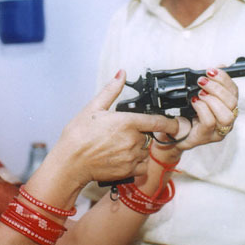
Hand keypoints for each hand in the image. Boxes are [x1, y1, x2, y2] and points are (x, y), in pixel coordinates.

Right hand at [48, 70, 178, 188]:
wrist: (70, 162)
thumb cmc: (78, 136)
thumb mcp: (93, 108)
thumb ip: (111, 90)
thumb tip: (121, 74)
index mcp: (127, 122)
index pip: (158, 121)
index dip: (170, 122)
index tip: (175, 123)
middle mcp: (132, 140)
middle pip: (148, 135)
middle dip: (140, 133)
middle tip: (121, 134)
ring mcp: (131, 156)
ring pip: (145, 150)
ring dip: (138, 148)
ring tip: (118, 146)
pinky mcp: (128, 170)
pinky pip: (143, 166)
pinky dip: (137, 162)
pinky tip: (122, 158)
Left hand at [169, 66, 239, 150]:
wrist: (173, 132)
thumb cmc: (187, 114)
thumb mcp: (198, 94)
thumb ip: (210, 82)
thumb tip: (220, 66)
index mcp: (227, 107)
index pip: (234, 91)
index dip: (225, 79)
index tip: (211, 71)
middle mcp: (226, 120)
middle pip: (233, 103)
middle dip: (217, 88)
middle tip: (202, 81)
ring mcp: (217, 131)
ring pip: (226, 116)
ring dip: (212, 100)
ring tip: (199, 93)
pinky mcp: (205, 137)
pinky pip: (209, 122)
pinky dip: (202, 109)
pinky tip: (194, 102)